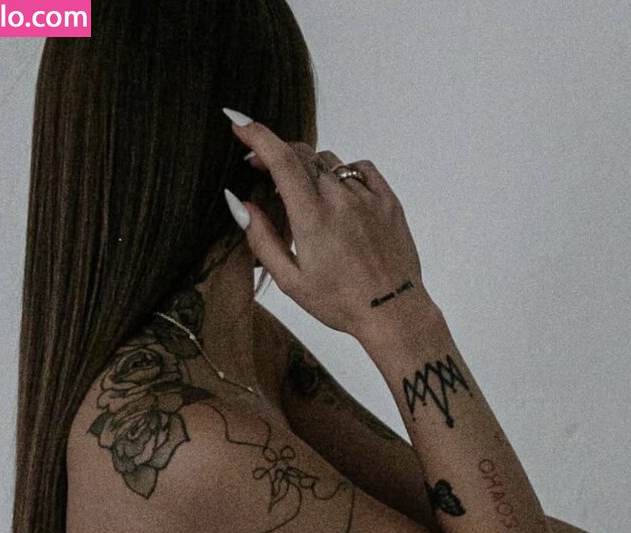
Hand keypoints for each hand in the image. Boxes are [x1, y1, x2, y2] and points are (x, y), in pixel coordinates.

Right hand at [222, 112, 427, 338]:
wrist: (393, 312)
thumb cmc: (341, 303)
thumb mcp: (291, 281)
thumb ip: (262, 239)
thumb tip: (240, 203)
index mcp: (313, 219)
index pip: (281, 159)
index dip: (256, 134)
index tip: (237, 122)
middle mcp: (341, 200)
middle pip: (303, 154)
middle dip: (277, 153)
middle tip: (262, 170)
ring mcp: (368, 198)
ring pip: (330, 162)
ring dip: (310, 169)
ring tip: (306, 197)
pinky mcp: (388, 201)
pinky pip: (361, 169)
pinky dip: (344, 174)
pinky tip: (338, 195)